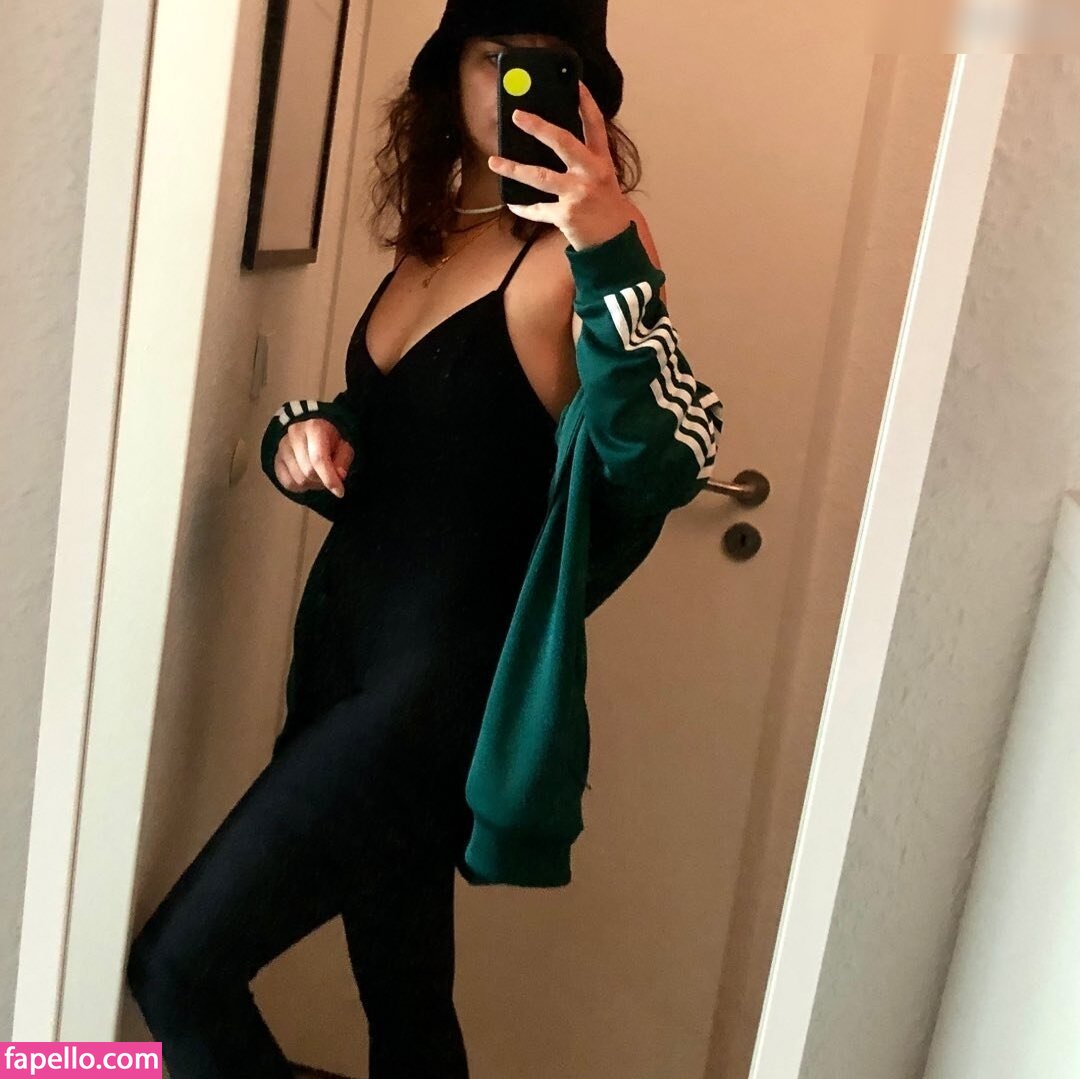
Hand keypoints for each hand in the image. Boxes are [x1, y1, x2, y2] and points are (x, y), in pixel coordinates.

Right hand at [274, 418, 353, 498]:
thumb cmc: (330, 442)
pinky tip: (307, 477)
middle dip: (322, 480)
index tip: (339, 492)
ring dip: (312, 484)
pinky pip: (288, 483)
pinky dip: (300, 486)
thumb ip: (343, 461)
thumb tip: (339, 476)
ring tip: (318, 475)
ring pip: (299, 479)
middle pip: (308, 471)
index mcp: (314, 428)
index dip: (329, 478)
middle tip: (329, 477)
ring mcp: (282, 447)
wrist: (312, 433)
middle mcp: (294, 434)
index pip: (318, 458)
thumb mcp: (344, 448)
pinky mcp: (277, 459)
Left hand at [487, 80, 634, 251]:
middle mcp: (590, 173)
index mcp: (601, 162)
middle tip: (518, 116)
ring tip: (494, 162)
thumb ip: (584, 162)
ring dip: (514, 169)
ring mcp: (577, 194)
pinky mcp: (566, 215)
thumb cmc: (606, 208)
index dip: (586, 103)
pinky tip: (512, 203)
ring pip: (540, 177)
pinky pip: (538, 209)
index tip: (575, 84)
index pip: (595, 125)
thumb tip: (552, 143)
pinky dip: (524, 208)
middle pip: (563, 142)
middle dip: (539, 127)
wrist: (616, 242)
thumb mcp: (603, 179)